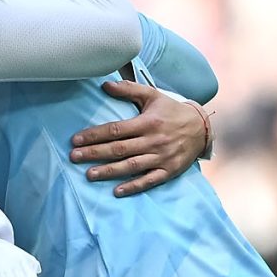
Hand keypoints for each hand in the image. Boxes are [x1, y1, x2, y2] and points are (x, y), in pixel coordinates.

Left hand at [72, 79, 209, 195]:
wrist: (202, 128)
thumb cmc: (171, 111)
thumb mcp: (153, 95)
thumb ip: (129, 90)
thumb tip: (104, 85)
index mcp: (147, 122)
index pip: (116, 129)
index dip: (94, 135)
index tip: (75, 140)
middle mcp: (153, 140)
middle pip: (119, 148)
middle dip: (95, 153)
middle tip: (74, 157)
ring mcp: (161, 157)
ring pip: (131, 166)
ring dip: (109, 171)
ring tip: (88, 174)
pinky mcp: (168, 171)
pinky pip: (149, 180)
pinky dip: (133, 186)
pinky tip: (116, 191)